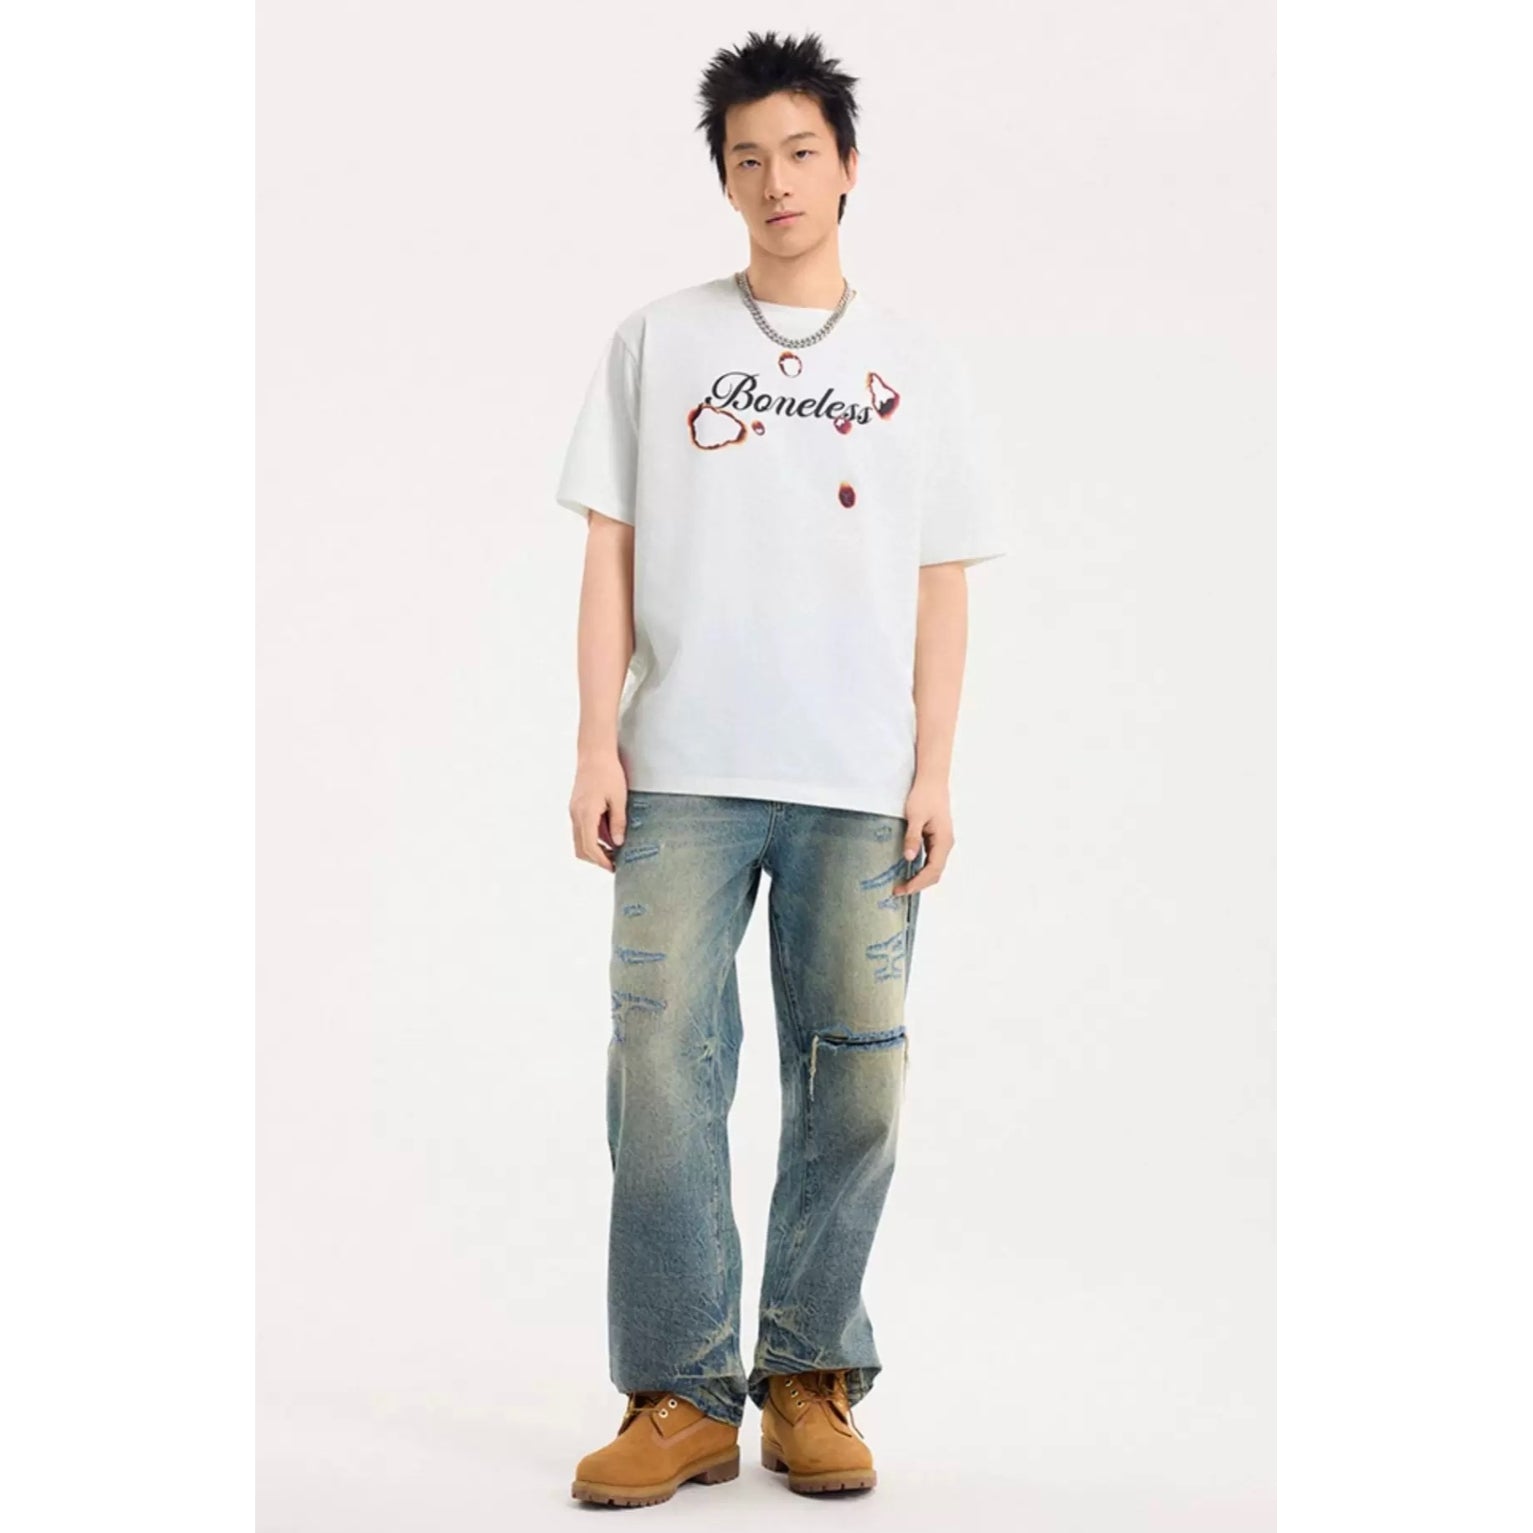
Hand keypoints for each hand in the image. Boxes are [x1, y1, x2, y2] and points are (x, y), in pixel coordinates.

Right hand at [570, 752, 629, 871]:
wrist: (594, 754)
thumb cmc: (608, 773)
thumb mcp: (619, 799)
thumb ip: (617, 823)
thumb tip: (617, 843)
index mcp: (586, 814)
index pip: (590, 847)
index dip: (601, 861)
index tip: (613, 867)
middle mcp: (575, 815)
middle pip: (581, 849)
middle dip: (596, 859)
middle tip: (614, 862)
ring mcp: (573, 811)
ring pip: (578, 840)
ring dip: (594, 849)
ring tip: (612, 850)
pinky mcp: (575, 807)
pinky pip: (580, 829)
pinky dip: (591, 837)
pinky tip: (607, 834)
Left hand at [893, 778, 952, 895]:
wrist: (932, 780)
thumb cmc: (924, 795)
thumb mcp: (915, 816)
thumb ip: (912, 837)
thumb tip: (909, 857)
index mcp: (944, 841)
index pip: (933, 870)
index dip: (918, 883)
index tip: (903, 889)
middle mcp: (946, 844)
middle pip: (935, 873)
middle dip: (918, 884)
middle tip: (898, 890)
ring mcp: (942, 842)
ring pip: (933, 867)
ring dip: (919, 878)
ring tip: (902, 885)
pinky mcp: (936, 838)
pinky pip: (930, 859)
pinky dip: (920, 869)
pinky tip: (907, 870)